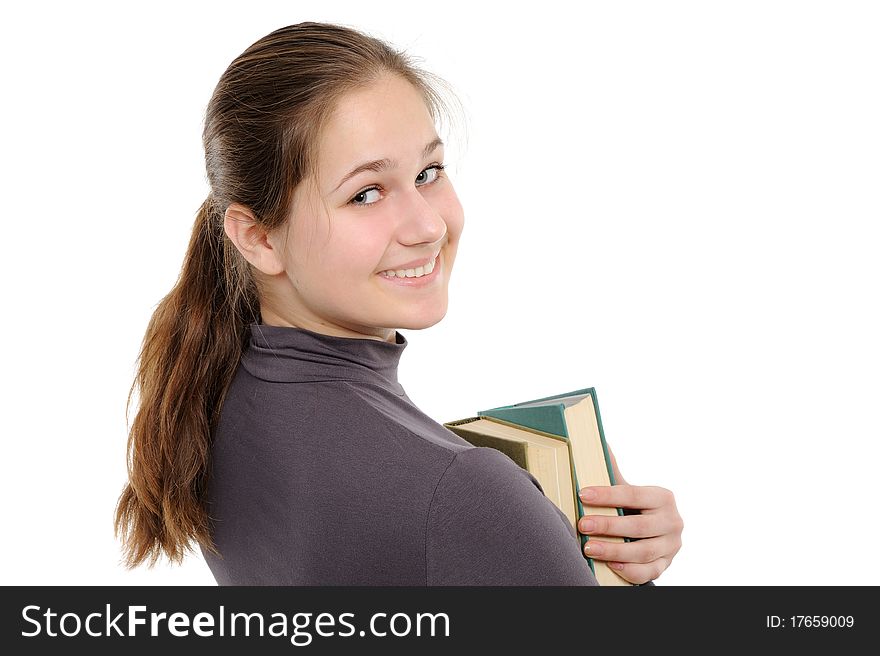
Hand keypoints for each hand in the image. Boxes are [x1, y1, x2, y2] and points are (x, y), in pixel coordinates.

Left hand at [577, 447, 682, 583]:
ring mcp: (671, 546)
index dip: (607, 495)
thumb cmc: (632, 507)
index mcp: (663, 497)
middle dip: (607, 525)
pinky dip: (629, 570)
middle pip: (638, 525)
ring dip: (613, 550)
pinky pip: (648, 572)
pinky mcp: (665, 565)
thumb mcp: (627, 488)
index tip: (583, 494)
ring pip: (643, 551)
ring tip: (588, 547)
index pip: (633, 494)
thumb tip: (595, 440)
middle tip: (582, 524)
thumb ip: (612, 469)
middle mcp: (673, 521)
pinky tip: (610, 565)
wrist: (652, 533)